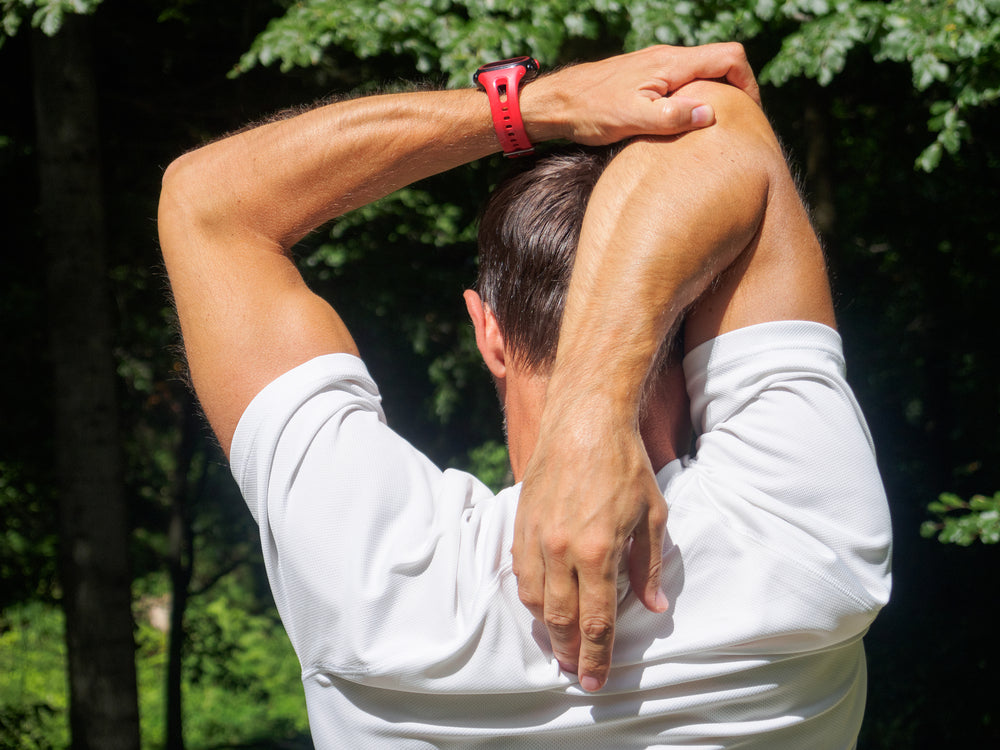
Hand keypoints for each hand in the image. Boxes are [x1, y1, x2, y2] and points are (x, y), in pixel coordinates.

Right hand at [512, 409, 667, 692]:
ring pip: (533, 599)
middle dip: (569, 652)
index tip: (597, 680)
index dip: (597, 657)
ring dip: (546, 627)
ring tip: (559, 643)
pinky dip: (530, 595)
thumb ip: (649, 566)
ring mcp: (536, 536)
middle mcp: (562, 550)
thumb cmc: (625, 464)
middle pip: (560, 619)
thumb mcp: (652, 515)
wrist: (585, 420)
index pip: (596, 622)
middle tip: (576, 672)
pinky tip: (541, 603)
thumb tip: (653, 607)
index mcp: (598, 552)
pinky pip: (520, 571)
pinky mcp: (521, 522)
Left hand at [523, 42, 759, 145]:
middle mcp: (667, 59)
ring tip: (714, 130)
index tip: (750, 113)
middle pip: (719, 63)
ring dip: (714, 96)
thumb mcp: (632, 120)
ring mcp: (656, 67)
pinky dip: (693, 100)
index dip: (749, 83)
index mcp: (671, 64)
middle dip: (735, 91)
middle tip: (738, 126)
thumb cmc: (590, 112)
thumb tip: (710, 113)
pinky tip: (684, 126)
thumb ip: (672, 117)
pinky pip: (682, 83)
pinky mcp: (645, 78)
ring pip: (700, 74)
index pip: (729, 57)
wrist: (555, 104)